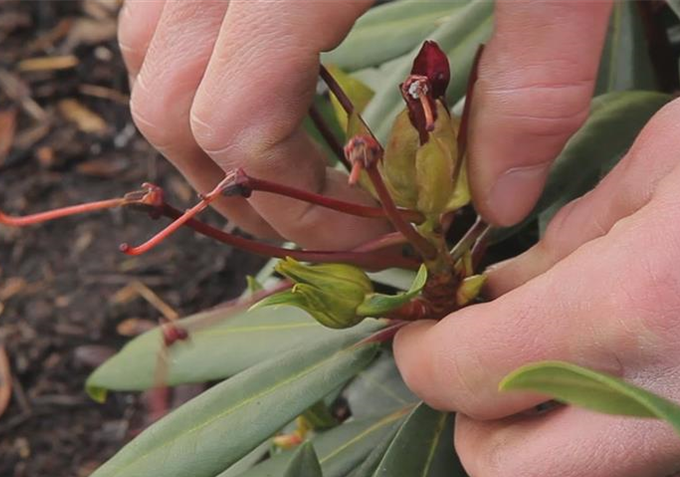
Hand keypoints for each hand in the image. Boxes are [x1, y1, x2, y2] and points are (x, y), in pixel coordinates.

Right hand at [118, 0, 612, 245]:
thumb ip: (537, 83)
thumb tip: (501, 203)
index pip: (234, 126)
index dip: (297, 207)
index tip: (372, 233)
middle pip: (162, 101)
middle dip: (237, 185)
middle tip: (326, 217)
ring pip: (143, 40)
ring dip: (203, 121)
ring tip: (294, 157)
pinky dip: (196, 49)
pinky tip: (270, 67)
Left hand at [394, 5, 679, 476]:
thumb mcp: (675, 148)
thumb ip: (571, 237)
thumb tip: (506, 294)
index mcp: (637, 304)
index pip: (470, 376)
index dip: (422, 358)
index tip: (422, 337)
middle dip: (475, 437)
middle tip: (478, 381)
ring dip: (555, 458)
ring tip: (566, 388)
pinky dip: (631, 471)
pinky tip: (646, 406)